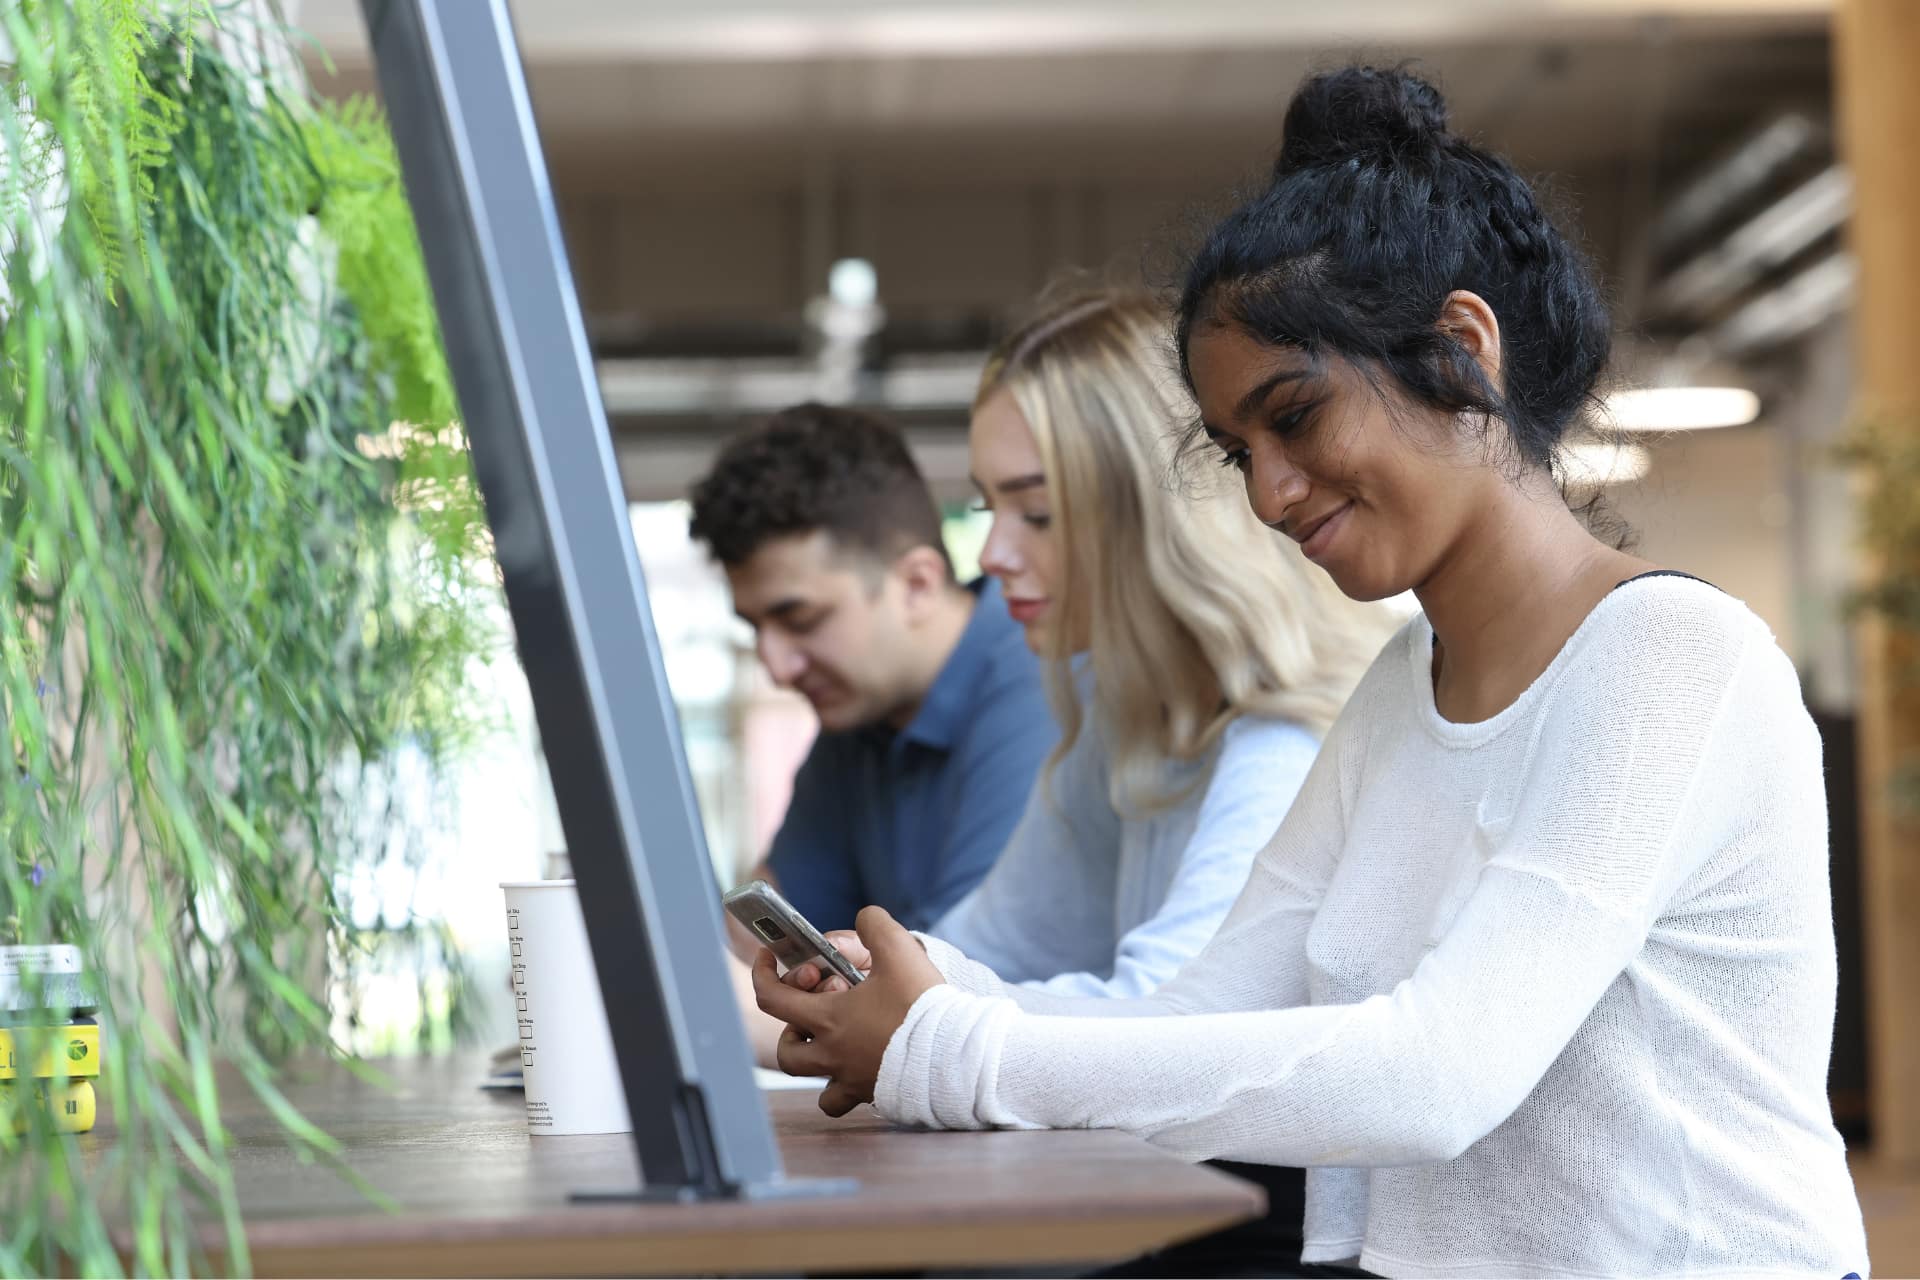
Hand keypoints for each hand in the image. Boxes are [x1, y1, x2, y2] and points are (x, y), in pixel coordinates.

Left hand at [752, 905, 943, 1115]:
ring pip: (814, 1084)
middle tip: (815, 1012)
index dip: (763, 974)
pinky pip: (847, 1102)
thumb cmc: (923, 1005)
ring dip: (816, 1063)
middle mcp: (833, 1055)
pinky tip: (864, 1067)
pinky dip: (847, 1088)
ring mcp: (852, 1080)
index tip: (767, 959)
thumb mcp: (899, 950)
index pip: (773, 998)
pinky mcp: (876, 1095)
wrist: (955, 1055)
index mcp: (830, 1018)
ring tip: (838, 1045)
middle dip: (792, 1029)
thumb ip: (874, 926)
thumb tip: (865, 919)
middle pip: (788, 1051)